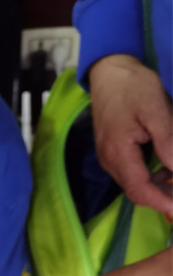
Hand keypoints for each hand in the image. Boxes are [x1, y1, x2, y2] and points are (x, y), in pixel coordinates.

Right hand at [89, 55, 172, 216]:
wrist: (109, 72)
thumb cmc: (133, 86)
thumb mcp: (156, 109)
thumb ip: (167, 141)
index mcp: (118, 153)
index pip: (139, 190)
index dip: (161, 203)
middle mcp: (110, 161)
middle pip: (137, 192)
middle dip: (163, 198)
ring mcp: (109, 158)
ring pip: (135, 184)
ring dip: (159, 187)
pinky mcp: (112, 153)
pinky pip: (132, 173)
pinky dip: (151, 176)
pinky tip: (168, 168)